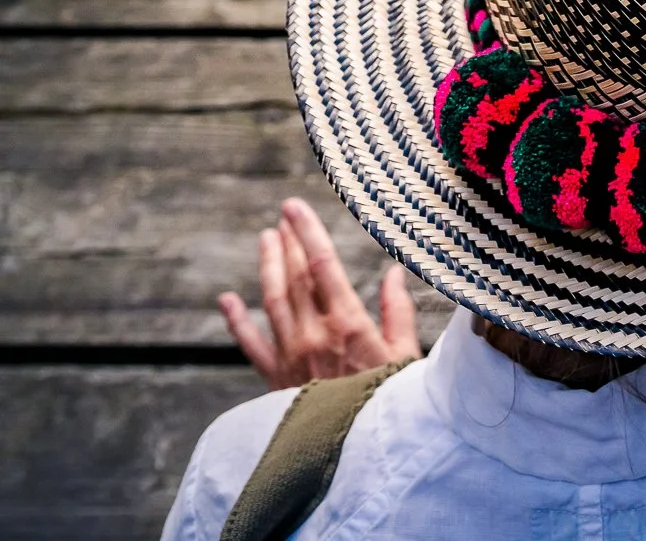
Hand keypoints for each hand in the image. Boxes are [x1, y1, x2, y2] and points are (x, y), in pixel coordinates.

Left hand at [218, 196, 420, 389]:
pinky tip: (226, 300)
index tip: (295, 206)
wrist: (357, 455)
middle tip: (282, 214)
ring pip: (273, 301)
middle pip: (295, 277)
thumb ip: (398, 312)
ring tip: (265, 239)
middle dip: (289, 242)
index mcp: (348, 324)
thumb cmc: (390, 402)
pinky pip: (252, 346)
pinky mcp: (276, 380)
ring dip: (268, 267)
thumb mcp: (405, 356)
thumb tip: (392, 272)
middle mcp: (314, 335)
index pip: (323, 264)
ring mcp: (290, 357)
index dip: (307, 232)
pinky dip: (237, 322)